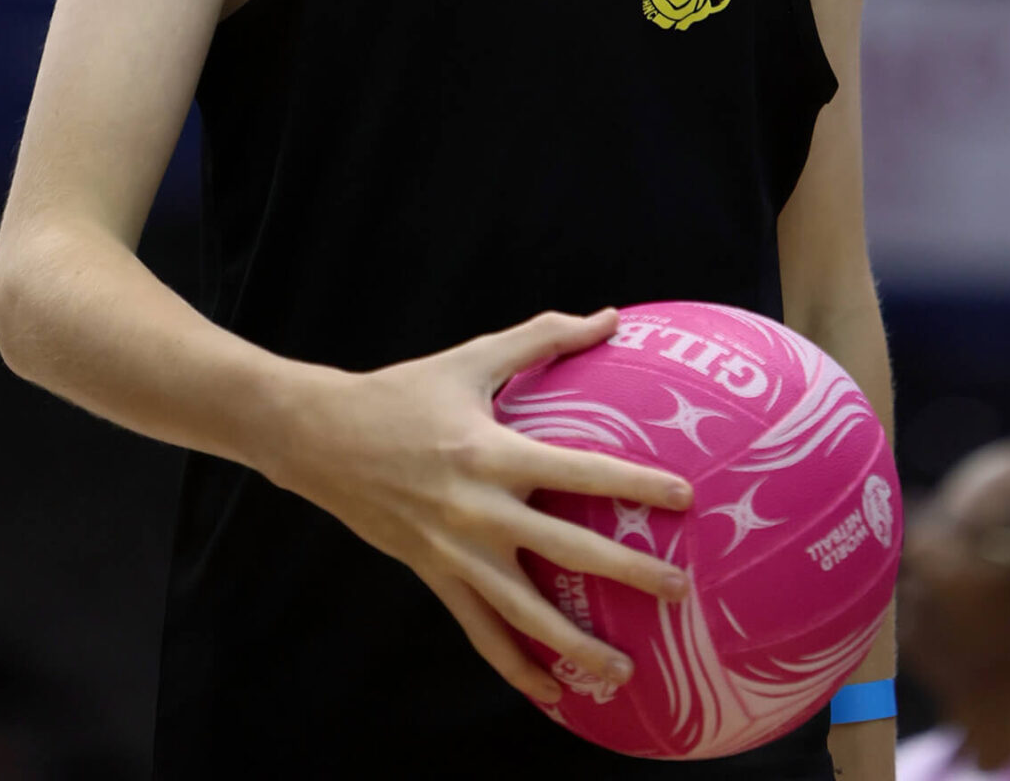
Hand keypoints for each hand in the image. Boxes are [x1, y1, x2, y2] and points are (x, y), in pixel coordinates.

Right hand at [284, 308, 694, 703]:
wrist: (324, 440)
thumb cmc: (406, 392)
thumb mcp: (473, 358)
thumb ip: (543, 337)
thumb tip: (611, 317)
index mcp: (493, 453)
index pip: (579, 472)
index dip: (634, 484)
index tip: (685, 498)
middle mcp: (478, 511)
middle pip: (566, 552)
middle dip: (628, 573)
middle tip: (679, 590)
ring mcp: (455, 553)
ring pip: (525, 613)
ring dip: (577, 646)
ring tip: (626, 671)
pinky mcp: (435, 577)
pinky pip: (481, 633)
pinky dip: (516, 666)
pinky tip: (552, 692)